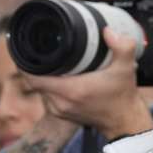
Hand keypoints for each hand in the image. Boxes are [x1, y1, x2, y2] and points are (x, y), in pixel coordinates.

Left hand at [25, 28, 152, 139]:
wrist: (123, 122)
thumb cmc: (122, 96)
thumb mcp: (126, 69)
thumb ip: (122, 47)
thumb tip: (108, 31)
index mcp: (71, 91)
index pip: (34, 78)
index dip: (26, 64)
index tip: (26, 51)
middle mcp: (61, 102)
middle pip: (34, 82)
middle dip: (35, 67)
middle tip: (40, 51)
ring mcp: (59, 110)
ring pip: (40, 89)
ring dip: (42, 77)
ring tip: (49, 62)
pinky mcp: (60, 113)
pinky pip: (46, 96)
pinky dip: (48, 86)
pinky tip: (57, 76)